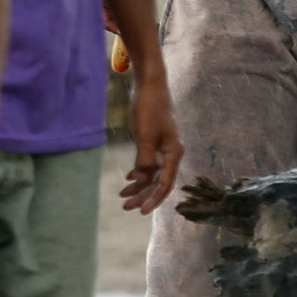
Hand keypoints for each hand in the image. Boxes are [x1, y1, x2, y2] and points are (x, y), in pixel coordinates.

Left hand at [119, 65, 186, 214]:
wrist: (150, 85)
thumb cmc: (149, 108)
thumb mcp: (145, 135)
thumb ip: (145, 159)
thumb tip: (143, 179)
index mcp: (174, 153)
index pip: (165, 183)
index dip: (154, 199)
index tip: (141, 211)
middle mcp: (171, 153)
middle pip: (158, 182)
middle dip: (143, 195)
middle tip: (125, 207)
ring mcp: (163, 147)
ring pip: (152, 174)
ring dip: (139, 185)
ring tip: (123, 196)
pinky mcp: (154, 141)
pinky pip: (148, 163)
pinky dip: (139, 172)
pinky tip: (129, 178)